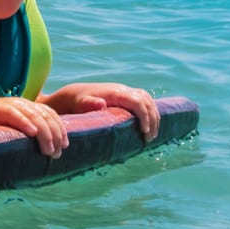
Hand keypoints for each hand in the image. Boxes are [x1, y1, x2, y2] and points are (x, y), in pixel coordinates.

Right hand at [0, 97, 68, 158]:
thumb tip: (45, 152)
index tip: (65, 146)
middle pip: (46, 116)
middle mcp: (20, 103)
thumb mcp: (10, 133)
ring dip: (44, 133)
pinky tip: (32, 134)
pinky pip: (13, 113)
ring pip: (34, 116)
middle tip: (57, 153)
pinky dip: (24, 122)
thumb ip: (25, 137)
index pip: (50, 114)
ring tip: (48, 150)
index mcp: (26, 107)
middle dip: (55, 135)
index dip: (61, 129)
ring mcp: (7, 104)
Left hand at [41, 82, 159, 141]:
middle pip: (147, 101)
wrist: (76, 94)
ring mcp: (126, 92)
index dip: (145, 116)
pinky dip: (150, 112)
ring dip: (154, 116)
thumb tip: (101, 103)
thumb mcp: (80, 103)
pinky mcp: (126, 97)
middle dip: (152, 119)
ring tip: (151, 135)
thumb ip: (89, 103)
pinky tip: (149, 126)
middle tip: (149, 138)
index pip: (138, 101)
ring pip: (148, 100)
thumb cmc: (78, 101)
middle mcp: (124, 90)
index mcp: (116, 92)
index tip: (144, 132)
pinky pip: (144, 102)